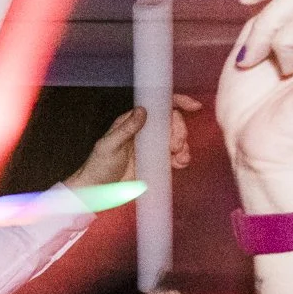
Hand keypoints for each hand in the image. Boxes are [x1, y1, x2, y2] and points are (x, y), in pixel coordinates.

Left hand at [66, 95, 198, 188]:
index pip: (158, 106)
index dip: (177, 102)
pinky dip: (182, 158)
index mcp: (133, 122)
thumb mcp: (109, 145)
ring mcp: (153, 147)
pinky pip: (175, 156)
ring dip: (183, 146)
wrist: (98, 190)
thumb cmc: (99, 165)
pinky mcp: (157, 162)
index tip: (193, 107)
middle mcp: (146, 131)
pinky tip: (180, 164)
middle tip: (175, 146)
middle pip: (172, 122)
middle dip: (180, 131)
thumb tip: (142, 110)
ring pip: (177, 139)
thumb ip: (126, 129)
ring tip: (179, 158)